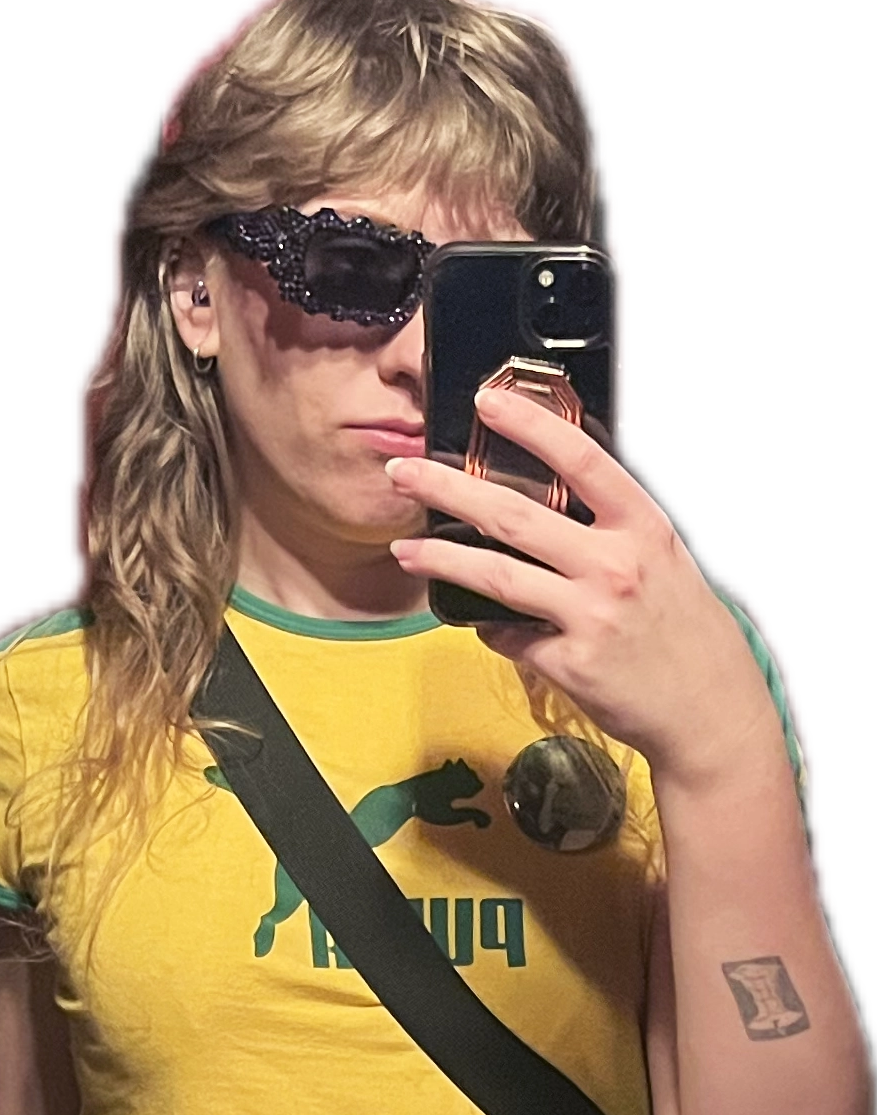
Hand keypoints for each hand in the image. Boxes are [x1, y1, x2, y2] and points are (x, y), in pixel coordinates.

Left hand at [386, 389, 776, 789]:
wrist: (710, 712)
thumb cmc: (688, 634)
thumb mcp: (666, 561)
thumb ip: (614, 531)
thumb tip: (552, 509)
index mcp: (642, 528)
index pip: (581, 460)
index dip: (530, 425)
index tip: (487, 402)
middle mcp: (615, 565)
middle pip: (514, 515)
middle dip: (448, 489)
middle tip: (404, 471)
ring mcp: (589, 616)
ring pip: (495, 575)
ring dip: (439, 560)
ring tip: (404, 550)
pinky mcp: (569, 664)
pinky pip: (510, 637)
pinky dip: (489, 629)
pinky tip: (477, 623)